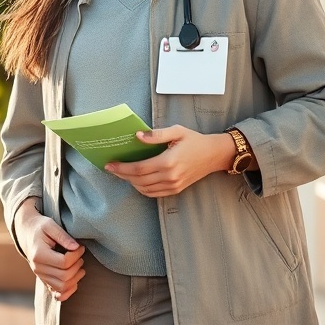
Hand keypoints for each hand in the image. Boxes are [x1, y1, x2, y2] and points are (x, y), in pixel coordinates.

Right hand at [14, 198, 85, 301]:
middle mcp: (38, 268)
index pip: (63, 262)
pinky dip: (68, 292)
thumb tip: (76, 247)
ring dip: (75, 279)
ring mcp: (40, 276)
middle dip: (77, 266)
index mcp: (39, 254)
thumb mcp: (50, 225)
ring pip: (62, 287)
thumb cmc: (40, 227)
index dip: (76, 255)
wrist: (26, 233)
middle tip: (81, 255)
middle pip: (64, 276)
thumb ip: (63, 236)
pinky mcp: (44, 280)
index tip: (81, 247)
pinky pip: (57, 294)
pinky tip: (74, 282)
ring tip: (79, 266)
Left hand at [104, 125, 234, 197]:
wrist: (214, 154)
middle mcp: (170, 176)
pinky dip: (142, 189)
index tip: (110, 164)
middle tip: (111, 168)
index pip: (139, 168)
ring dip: (130, 182)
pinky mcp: (176, 189)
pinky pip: (154, 193)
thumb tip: (137, 136)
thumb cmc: (194, 140)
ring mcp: (173, 185)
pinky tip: (136, 180)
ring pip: (145, 189)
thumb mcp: (176, 131)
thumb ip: (156, 134)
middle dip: (122, 175)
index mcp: (168, 161)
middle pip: (139, 180)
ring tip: (121, 173)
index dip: (122, 167)